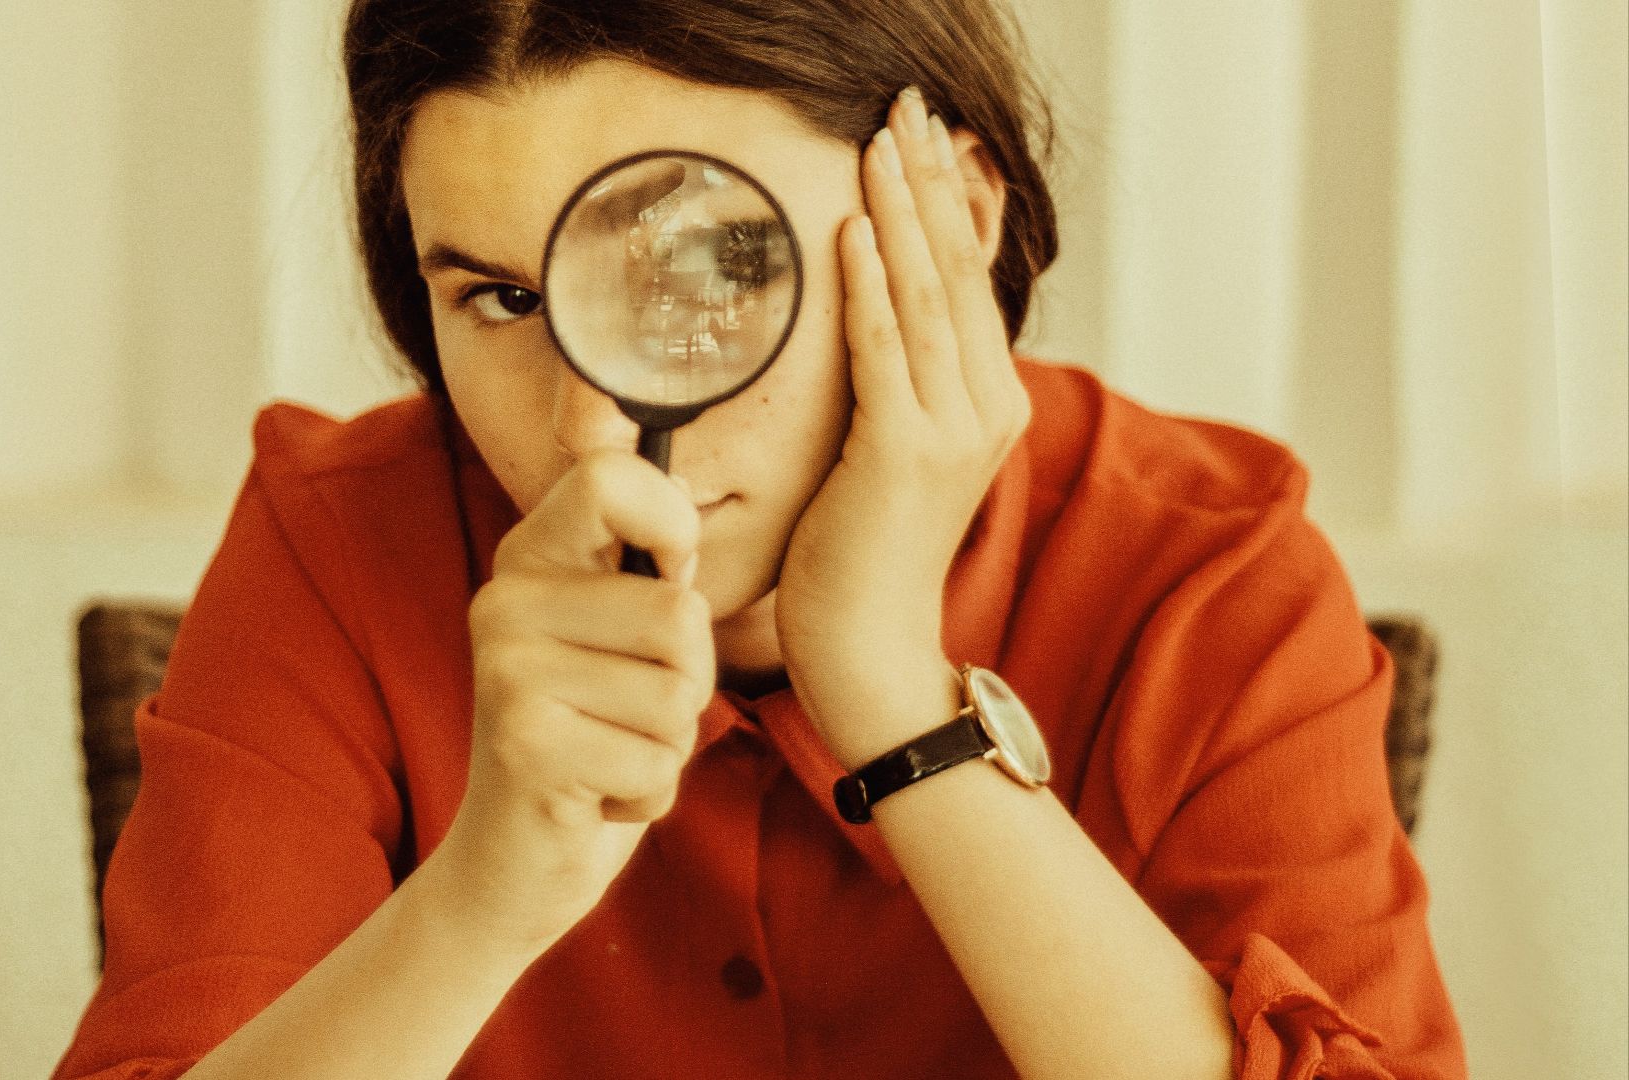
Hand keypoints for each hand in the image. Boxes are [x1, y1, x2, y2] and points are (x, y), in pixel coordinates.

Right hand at [435, 451, 714, 951]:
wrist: (508, 862)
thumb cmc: (590, 739)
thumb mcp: (614, 639)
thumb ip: (644, 566)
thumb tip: (684, 481)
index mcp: (528, 559)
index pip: (611, 478)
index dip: (672, 525)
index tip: (669, 579)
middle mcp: (505, 602)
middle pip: (679, 611)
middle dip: (689, 681)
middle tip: (628, 713)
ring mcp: (508, 672)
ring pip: (680, 691)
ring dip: (669, 743)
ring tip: (610, 752)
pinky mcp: (525, 745)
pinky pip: (660, 759)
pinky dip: (649, 792)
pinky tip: (596, 796)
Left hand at [776, 86, 1030, 766]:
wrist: (871, 648)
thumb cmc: (866, 553)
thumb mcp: (898, 453)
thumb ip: (905, 385)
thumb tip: (880, 313)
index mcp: (992, 403)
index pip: (968, 283)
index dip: (943, 204)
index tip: (920, 138)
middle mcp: (988, 408)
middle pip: (957, 272)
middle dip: (927, 182)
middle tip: (906, 108)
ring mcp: (952, 432)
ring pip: (926, 298)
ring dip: (898, 213)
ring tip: (879, 143)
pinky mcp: (904, 455)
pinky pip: (886, 352)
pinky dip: (869, 289)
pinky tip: (852, 232)